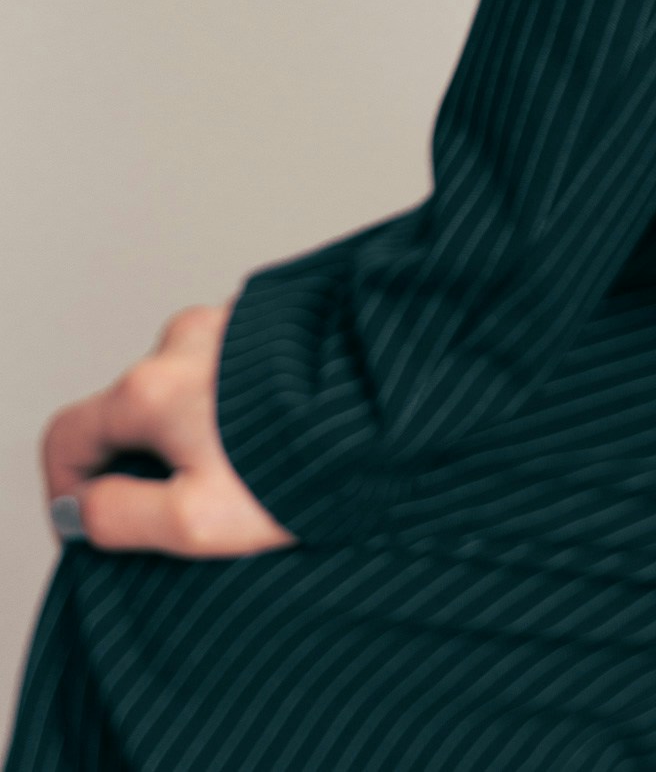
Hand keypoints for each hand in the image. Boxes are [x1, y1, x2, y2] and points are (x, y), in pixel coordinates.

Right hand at [41, 304, 293, 557]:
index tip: (100, 521)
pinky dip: (241, 400)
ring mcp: (234, 320)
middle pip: (129, 409)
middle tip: (193, 501)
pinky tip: (284, 431)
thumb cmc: (308, 464)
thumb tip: (83, 511)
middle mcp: (186, 339)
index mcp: (152, 387)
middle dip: (145, 458)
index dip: (70, 489)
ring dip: (199, 426)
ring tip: (256, 466)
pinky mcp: (280, 317)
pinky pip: (235, 366)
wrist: (404, 398)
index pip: (67, 435)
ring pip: (186, 385)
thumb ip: (121, 518)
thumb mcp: (197, 520)